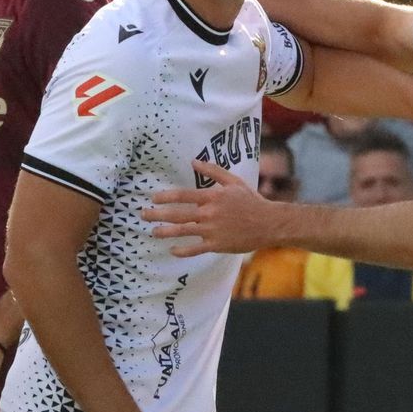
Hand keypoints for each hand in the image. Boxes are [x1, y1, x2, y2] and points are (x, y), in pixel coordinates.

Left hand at [145, 161, 279, 256]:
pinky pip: (195, 249)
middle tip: (144, 215)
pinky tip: (172, 250)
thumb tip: (193, 161)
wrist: (269, 223)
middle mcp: (210, 213)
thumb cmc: (251, 201)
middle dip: (158, 214)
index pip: (183, 195)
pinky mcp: (217, 245)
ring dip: (165, 232)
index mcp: (213, 197)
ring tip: (153, 232)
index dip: (166, 196)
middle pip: (178, 214)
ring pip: (183, 231)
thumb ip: (213, 171)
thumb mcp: (234, 182)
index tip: (153, 198)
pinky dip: (182, 250)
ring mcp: (212, 230)